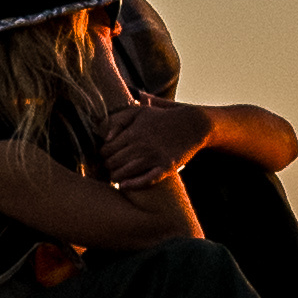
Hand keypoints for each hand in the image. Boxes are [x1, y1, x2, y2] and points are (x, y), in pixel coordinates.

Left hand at [91, 98, 218, 184]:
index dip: (103, 155)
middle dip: (109, 166)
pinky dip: (132, 185)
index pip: (105, 150)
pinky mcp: (166, 167)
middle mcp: (141, 145)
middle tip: (112, 167)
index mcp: (133, 132)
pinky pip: (145, 180)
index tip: (108, 156)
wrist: (194, 124)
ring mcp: (154, 157)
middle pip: (112, 163)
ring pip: (124, 173)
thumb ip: (119, 121)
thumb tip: (106, 138)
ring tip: (117, 176)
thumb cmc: (164, 118)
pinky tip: (124, 185)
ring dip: (116, 177)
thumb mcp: (140, 111)